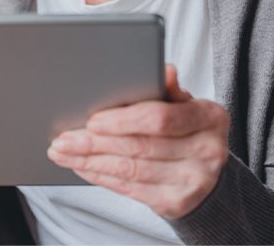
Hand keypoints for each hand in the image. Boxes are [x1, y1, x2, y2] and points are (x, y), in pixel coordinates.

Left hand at [47, 64, 228, 219]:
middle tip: (63, 139)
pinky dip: (101, 176)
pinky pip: (130, 188)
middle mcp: (207, 151)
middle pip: (140, 146)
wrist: (208, 174)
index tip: (91, 120)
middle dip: (95, 143)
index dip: (122, 121)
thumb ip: (168, 90)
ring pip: (130, 169)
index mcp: (210, 117)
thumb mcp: (184, 105)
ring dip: (90, 161)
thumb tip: (164, 71)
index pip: (160, 118)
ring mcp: (194, 181)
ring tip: (63, 152)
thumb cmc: (187, 129)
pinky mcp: (177, 203)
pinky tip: (82, 167)